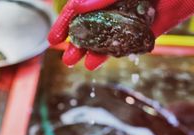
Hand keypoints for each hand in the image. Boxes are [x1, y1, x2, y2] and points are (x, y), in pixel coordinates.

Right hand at [48, 0, 193, 69]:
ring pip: (106, 37)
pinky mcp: (146, 30)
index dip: (65, 23)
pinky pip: (125, 44)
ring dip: (91, 51)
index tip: (54, 39)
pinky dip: (112, 53)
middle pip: (91, 25)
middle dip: (77, 43)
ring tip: (79, 64)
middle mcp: (115, 6)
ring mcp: (130, 18)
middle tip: (66, 58)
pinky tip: (98, 62)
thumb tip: (78, 6)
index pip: (79, 7)